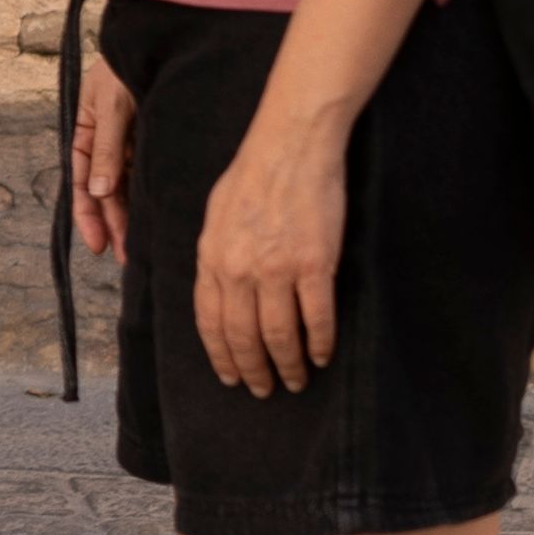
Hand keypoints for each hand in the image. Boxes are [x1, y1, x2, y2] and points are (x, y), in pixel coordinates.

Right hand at [69, 51, 136, 260]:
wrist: (158, 39)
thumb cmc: (125, 66)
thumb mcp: (110, 106)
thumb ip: (105, 148)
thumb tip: (100, 192)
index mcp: (84, 132)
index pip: (83, 183)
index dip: (89, 216)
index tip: (98, 246)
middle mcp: (106, 142)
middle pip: (107, 192)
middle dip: (115, 225)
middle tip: (127, 258)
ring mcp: (130, 142)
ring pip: (128, 188)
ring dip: (132, 216)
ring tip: (142, 249)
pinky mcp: (152, 141)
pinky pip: (148, 174)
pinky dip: (150, 196)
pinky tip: (157, 217)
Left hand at [193, 111, 345, 398]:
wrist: (291, 145)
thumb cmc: (254, 174)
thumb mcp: (216, 215)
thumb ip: (215, 256)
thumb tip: (218, 291)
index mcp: (212, 258)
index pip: (211, 323)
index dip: (222, 356)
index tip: (231, 377)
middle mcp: (239, 270)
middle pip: (244, 337)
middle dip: (254, 370)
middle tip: (264, 389)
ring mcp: (277, 269)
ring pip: (280, 336)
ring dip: (288, 365)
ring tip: (296, 380)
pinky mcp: (314, 264)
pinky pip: (317, 318)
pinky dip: (320, 343)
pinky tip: (322, 355)